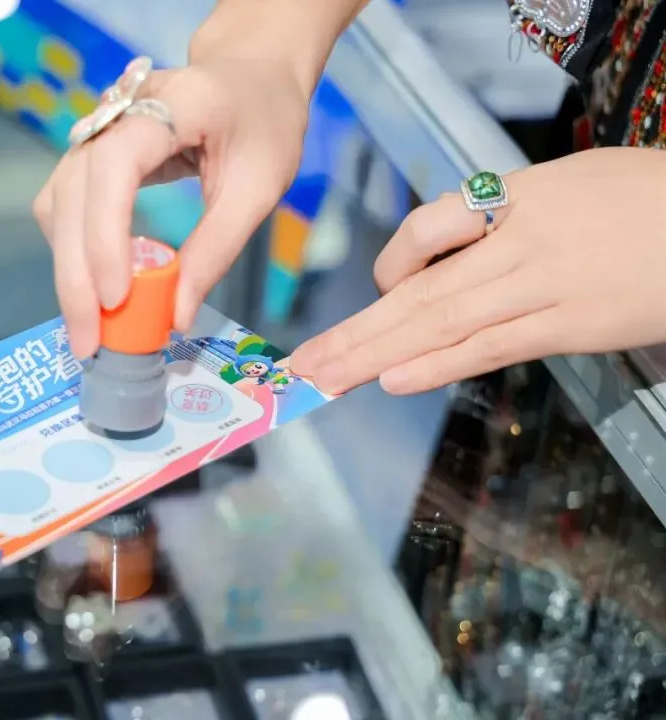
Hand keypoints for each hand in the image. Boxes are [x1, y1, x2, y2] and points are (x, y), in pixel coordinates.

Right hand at [33, 55, 309, 358]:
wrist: (248, 77)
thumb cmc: (263, 123)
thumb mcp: (259, 186)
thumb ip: (216, 247)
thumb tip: (175, 315)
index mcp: (166, 104)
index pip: (113, 167)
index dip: (106, 235)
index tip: (116, 299)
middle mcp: (114, 113)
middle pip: (72, 194)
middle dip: (75, 275)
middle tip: (88, 343)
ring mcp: (94, 133)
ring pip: (58, 205)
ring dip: (68, 269)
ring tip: (90, 327)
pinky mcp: (90, 157)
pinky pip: (65, 207)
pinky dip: (73, 252)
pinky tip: (93, 291)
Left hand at [290, 147, 665, 394]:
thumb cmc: (642, 199)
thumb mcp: (567, 182)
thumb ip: (504, 215)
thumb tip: (447, 255)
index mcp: (514, 197)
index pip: (428, 228)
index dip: (392, 265)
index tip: (380, 291)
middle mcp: (517, 242)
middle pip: (418, 293)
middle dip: (354, 332)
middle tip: (303, 365)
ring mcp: (542, 287)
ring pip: (441, 325)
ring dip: (375, 356)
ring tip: (325, 379)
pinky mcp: (569, 327)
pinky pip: (490, 348)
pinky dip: (437, 366)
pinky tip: (393, 380)